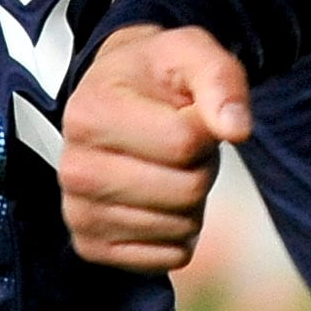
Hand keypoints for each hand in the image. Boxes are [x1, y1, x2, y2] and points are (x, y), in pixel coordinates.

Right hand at [58, 25, 251, 272]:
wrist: (114, 96)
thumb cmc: (154, 75)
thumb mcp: (190, 52)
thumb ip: (220, 79)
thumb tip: (236, 130)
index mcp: (90, 115)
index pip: (184, 144)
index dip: (206, 129)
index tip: (190, 113)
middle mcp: (74, 170)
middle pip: (186, 190)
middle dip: (202, 165)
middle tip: (182, 144)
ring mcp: (79, 214)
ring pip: (181, 227)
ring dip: (192, 200)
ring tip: (167, 167)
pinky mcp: (92, 248)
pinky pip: (168, 258)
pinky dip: (178, 233)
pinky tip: (158, 200)